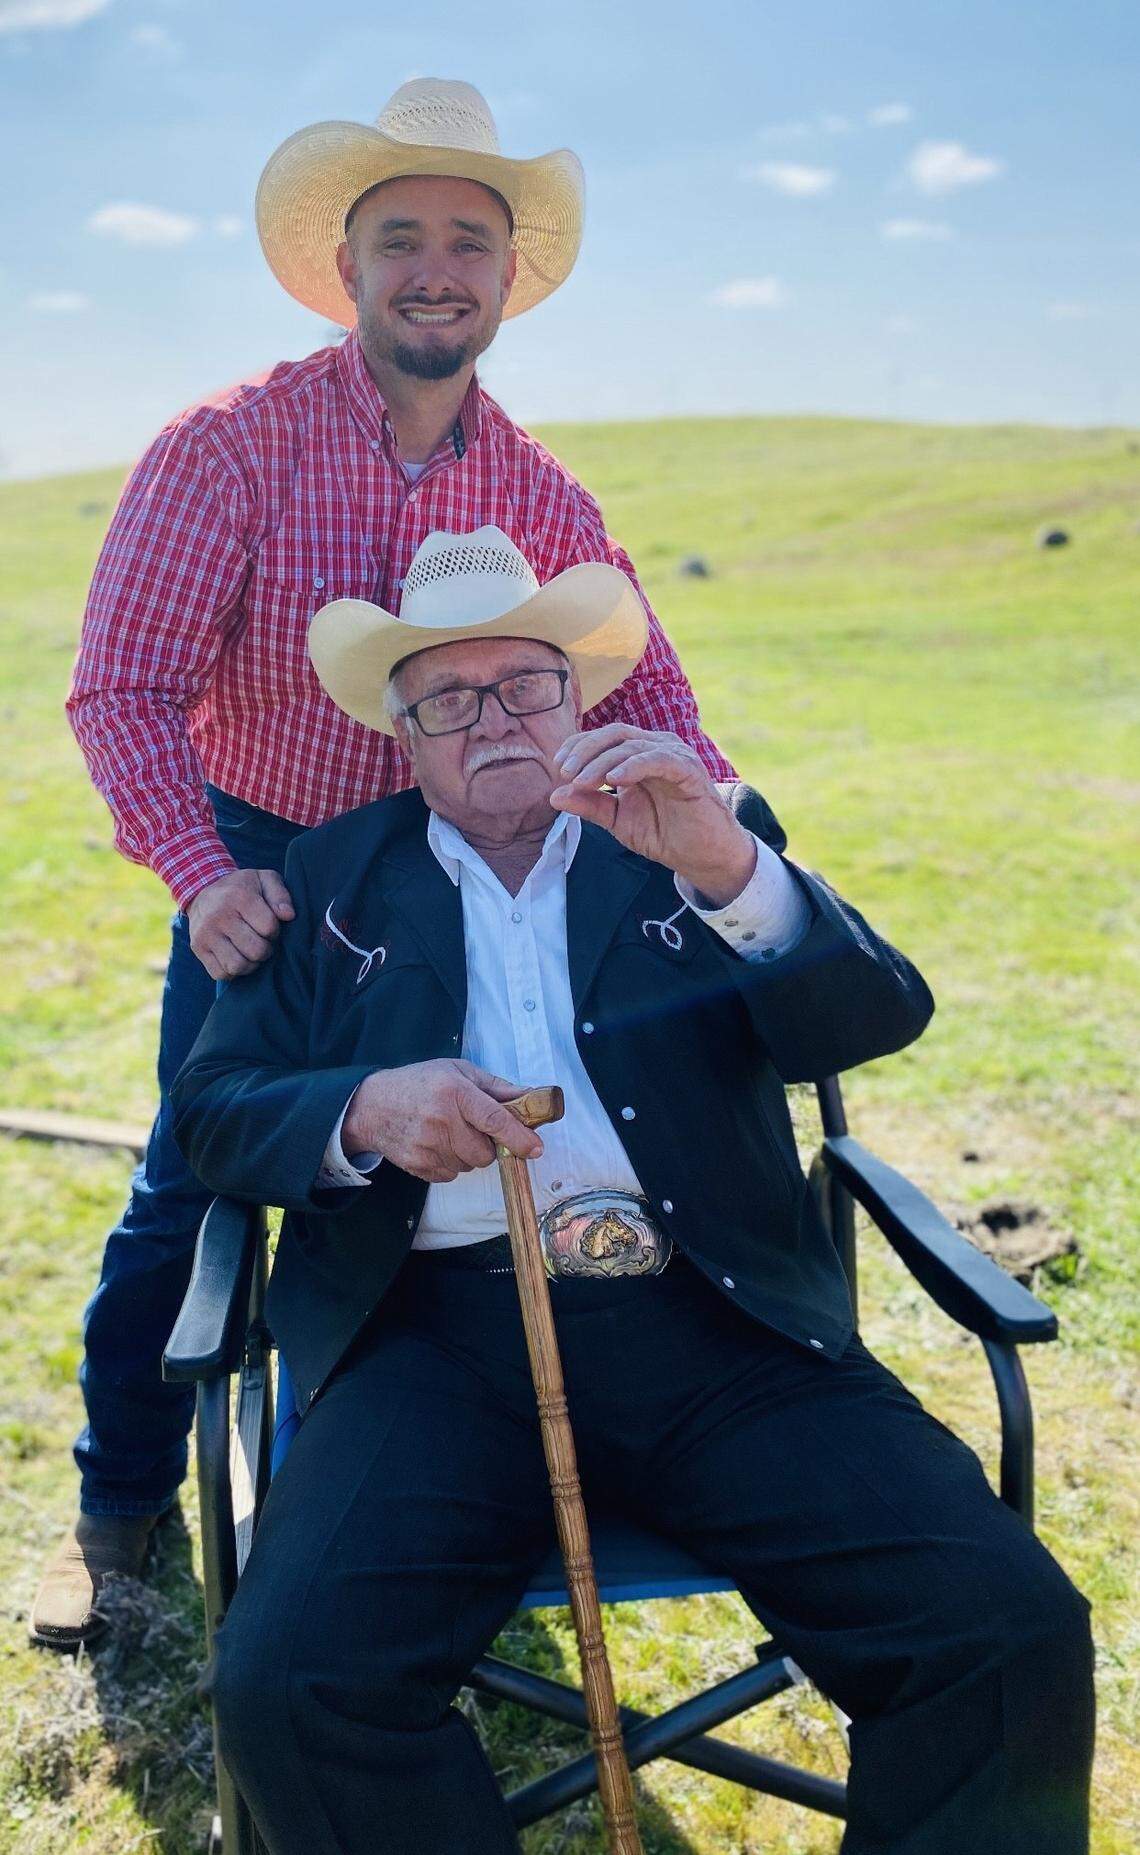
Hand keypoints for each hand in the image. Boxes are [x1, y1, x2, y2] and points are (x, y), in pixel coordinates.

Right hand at [187, 868, 294, 979]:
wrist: (203, 891)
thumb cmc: (241, 888)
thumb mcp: (264, 879)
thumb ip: (280, 895)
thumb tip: (289, 916)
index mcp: (238, 896)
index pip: (269, 927)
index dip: (275, 931)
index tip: (269, 926)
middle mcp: (219, 916)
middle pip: (256, 950)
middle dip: (265, 949)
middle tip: (261, 941)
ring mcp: (206, 934)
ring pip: (238, 965)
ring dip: (251, 963)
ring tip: (250, 951)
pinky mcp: (198, 948)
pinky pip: (221, 973)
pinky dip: (233, 971)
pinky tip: (236, 957)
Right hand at [342, 1059, 542, 1183]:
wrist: (371, 1105)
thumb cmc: (419, 1083)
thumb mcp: (458, 1071)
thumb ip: (496, 1087)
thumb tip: (532, 1097)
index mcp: (455, 1092)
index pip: (495, 1120)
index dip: (519, 1137)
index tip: (535, 1148)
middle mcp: (441, 1120)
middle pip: (486, 1152)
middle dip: (488, 1145)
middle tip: (473, 1128)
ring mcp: (427, 1146)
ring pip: (469, 1165)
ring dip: (468, 1154)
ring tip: (450, 1132)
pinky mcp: (418, 1165)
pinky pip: (451, 1175)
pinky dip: (451, 1163)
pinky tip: (437, 1143)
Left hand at [549, 726, 755, 905]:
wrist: (701, 856)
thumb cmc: (663, 833)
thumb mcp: (618, 820)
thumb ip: (590, 805)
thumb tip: (554, 795)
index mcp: (638, 754)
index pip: (603, 738)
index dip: (577, 747)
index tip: (558, 768)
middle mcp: (656, 747)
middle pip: (614, 734)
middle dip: (585, 751)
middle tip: (565, 773)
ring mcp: (674, 755)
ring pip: (631, 745)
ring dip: (602, 761)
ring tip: (583, 781)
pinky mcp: (689, 770)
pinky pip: (658, 759)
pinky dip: (633, 765)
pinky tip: (613, 778)